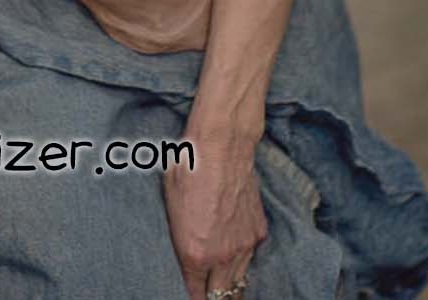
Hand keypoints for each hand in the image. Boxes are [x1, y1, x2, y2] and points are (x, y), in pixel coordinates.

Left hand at [162, 127, 267, 299]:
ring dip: (226, 281)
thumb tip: (178, 254)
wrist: (222, 143)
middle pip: (219, 295)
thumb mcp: (169, 204)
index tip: (188, 292)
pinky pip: (249, 258)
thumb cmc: (187, 167)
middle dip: (210, 294)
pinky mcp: (258, 232)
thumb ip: (176, 238)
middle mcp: (222, 256)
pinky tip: (230, 251)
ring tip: (217, 279)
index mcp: (194, 252)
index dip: (190, 295)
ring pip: (237, 281)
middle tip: (203, 288)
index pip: (194, 294)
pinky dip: (240, 260)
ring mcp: (244, 245)